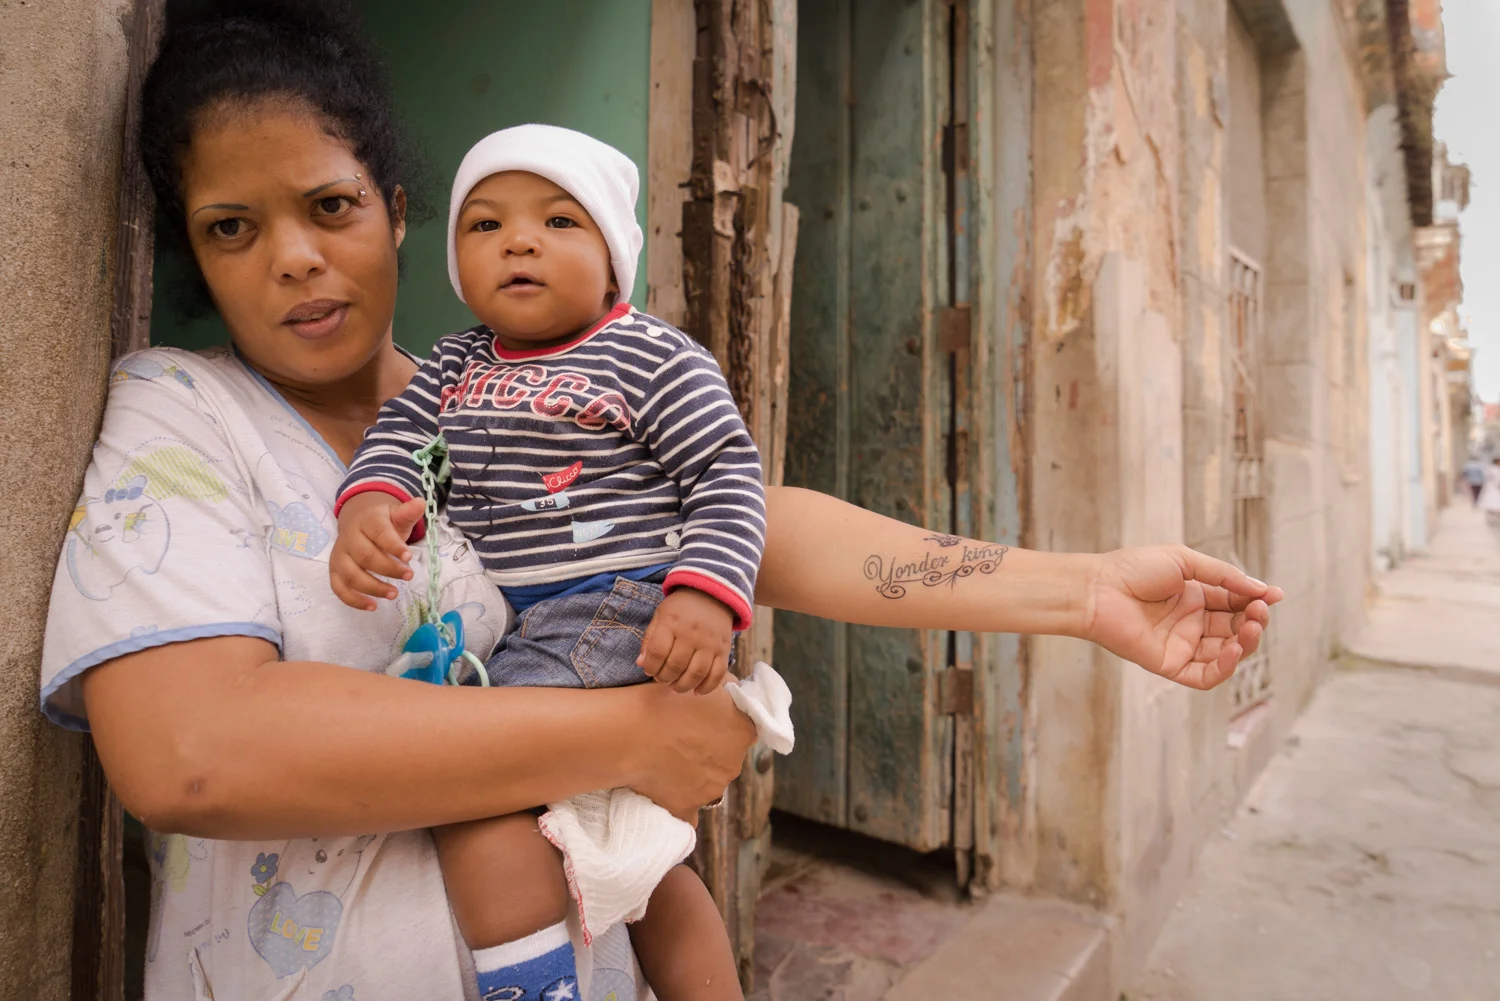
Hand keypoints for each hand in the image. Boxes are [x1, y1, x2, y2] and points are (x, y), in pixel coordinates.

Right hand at [330, 493, 424, 609]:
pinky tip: (372, 606)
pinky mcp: (335, 570)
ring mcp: (340, 555)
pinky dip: (353, 600)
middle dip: (387, 569)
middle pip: (365, 556)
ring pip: (350, 574)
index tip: (409, 557)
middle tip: (408, 576)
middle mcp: (349, 537)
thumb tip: (420, 502)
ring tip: (394, 594)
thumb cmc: (383, 521)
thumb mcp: (396, 515)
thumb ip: (408, 512)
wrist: (358, 519)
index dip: (393, 545)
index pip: (379, 532)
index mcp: (367, 521)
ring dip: (372, 587)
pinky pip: (339, 588)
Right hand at [625, 683, 753, 818]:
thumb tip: (737, 694)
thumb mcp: (709, 682)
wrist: (630, 731)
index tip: (704, 723)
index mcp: (742, 733)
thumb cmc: (666, 700)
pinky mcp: (687, 808)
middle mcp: (733, 765)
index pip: (742, 732)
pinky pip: (689, 816)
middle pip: (726, 759)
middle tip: (682, 739)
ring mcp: (711, 790)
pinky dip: (681, 806)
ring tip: (668, 759)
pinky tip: (669, 795)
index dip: (724, 726)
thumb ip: (733, 688)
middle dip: (709, 751)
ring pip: (708, 784)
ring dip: (694, 774)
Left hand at [637, 588, 733, 693]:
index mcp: (672, 623)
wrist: (712, 595)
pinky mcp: (724, 650)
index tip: (649, 670)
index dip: (650, 666)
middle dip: (664, 678)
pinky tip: (696, 691)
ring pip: (696, 673)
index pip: (658, 652)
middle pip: (676, 665)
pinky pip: (717, 674)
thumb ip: (649, 639)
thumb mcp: (660, 615)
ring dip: (683, 686)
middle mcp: (692, 634)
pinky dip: (707, 687)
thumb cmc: (681, 608)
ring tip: (675, 687)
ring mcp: (710, 643)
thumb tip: (641, 664)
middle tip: (661, 678)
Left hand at [1081, 545, 1283, 689]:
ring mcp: (1182, 644)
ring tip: (1250, 629)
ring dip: (1245, 644)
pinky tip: (1234, 651)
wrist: (1098, 589)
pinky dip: (1224, 668)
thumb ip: (1222, 575)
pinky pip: (1204, 676)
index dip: (1256, 600)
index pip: (1236, 603)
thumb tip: (1262, 589)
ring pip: (1226, 653)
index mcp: (1195, 596)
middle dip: (1254, 621)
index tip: (1274, 595)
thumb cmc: (1133, 569)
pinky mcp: (1170, 664)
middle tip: (1260, 612)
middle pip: (1236, 629)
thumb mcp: (1184, 561)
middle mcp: (1191, 622)